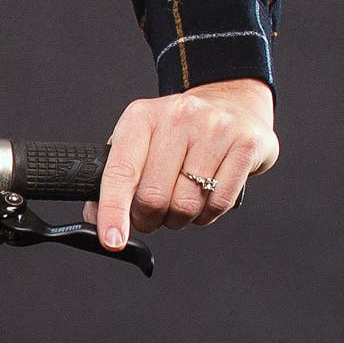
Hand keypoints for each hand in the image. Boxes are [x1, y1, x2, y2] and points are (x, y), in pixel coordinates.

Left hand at [90, 78, 277, 249]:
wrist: (233, 103)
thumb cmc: (179, 132)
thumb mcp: (140, 142)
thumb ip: (115, 178)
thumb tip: (96, 219)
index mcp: (141, 116)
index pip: (120, 173)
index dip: (113, 211)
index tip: (112, 240)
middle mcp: (177, 116)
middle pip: (153, 197)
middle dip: (149, 219)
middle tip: (151, 216)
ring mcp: (215, 128)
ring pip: (186, 204)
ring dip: (180, 219)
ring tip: (181, 202)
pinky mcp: (246, 144)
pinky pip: (220, 203)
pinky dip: (208, 214)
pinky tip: (205, 199)